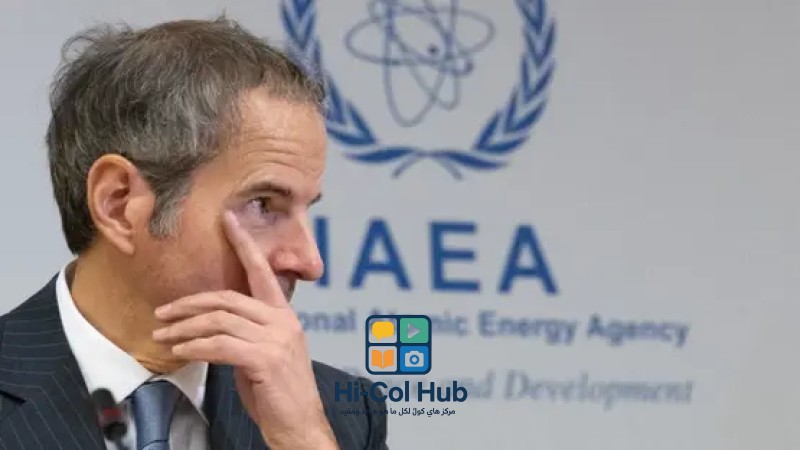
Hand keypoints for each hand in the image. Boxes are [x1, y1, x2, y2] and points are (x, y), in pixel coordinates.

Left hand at [152, 211, 337, 449]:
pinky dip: (195, 346)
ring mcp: (276, 339)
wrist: (301, 426)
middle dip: (190, 303)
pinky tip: (180, 351)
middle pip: (229, 298)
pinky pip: (220, 345)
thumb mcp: (265, 356)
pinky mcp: (265, 359)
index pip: (262, 272)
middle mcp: (283, 321)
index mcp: (285, 316)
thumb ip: (246, 334)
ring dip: (184, 328)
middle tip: (163, 312)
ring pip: (219, 320)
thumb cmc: (280, 395)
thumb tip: (211, 328)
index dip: (244, 244)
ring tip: (162, 335)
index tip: (229, 219)